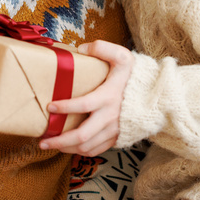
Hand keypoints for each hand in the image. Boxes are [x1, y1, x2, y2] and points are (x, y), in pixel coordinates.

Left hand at [38, 40, 133, 155]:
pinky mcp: (117, 137)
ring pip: (87, 147)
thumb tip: (81, 49)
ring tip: (52, 145)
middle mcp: (110, 117)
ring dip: (67, 149)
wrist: (156, 96)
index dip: (65, 107)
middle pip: (82, 136)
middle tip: (43, 141)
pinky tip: (70, 148)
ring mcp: (114, 130)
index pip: (83, 105)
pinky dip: (81, 151)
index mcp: (108, 97)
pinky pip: (96, 150)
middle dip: (60, 141)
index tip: (49, 107)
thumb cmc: (137, 76)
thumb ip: (103, 48)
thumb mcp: (122, 56)